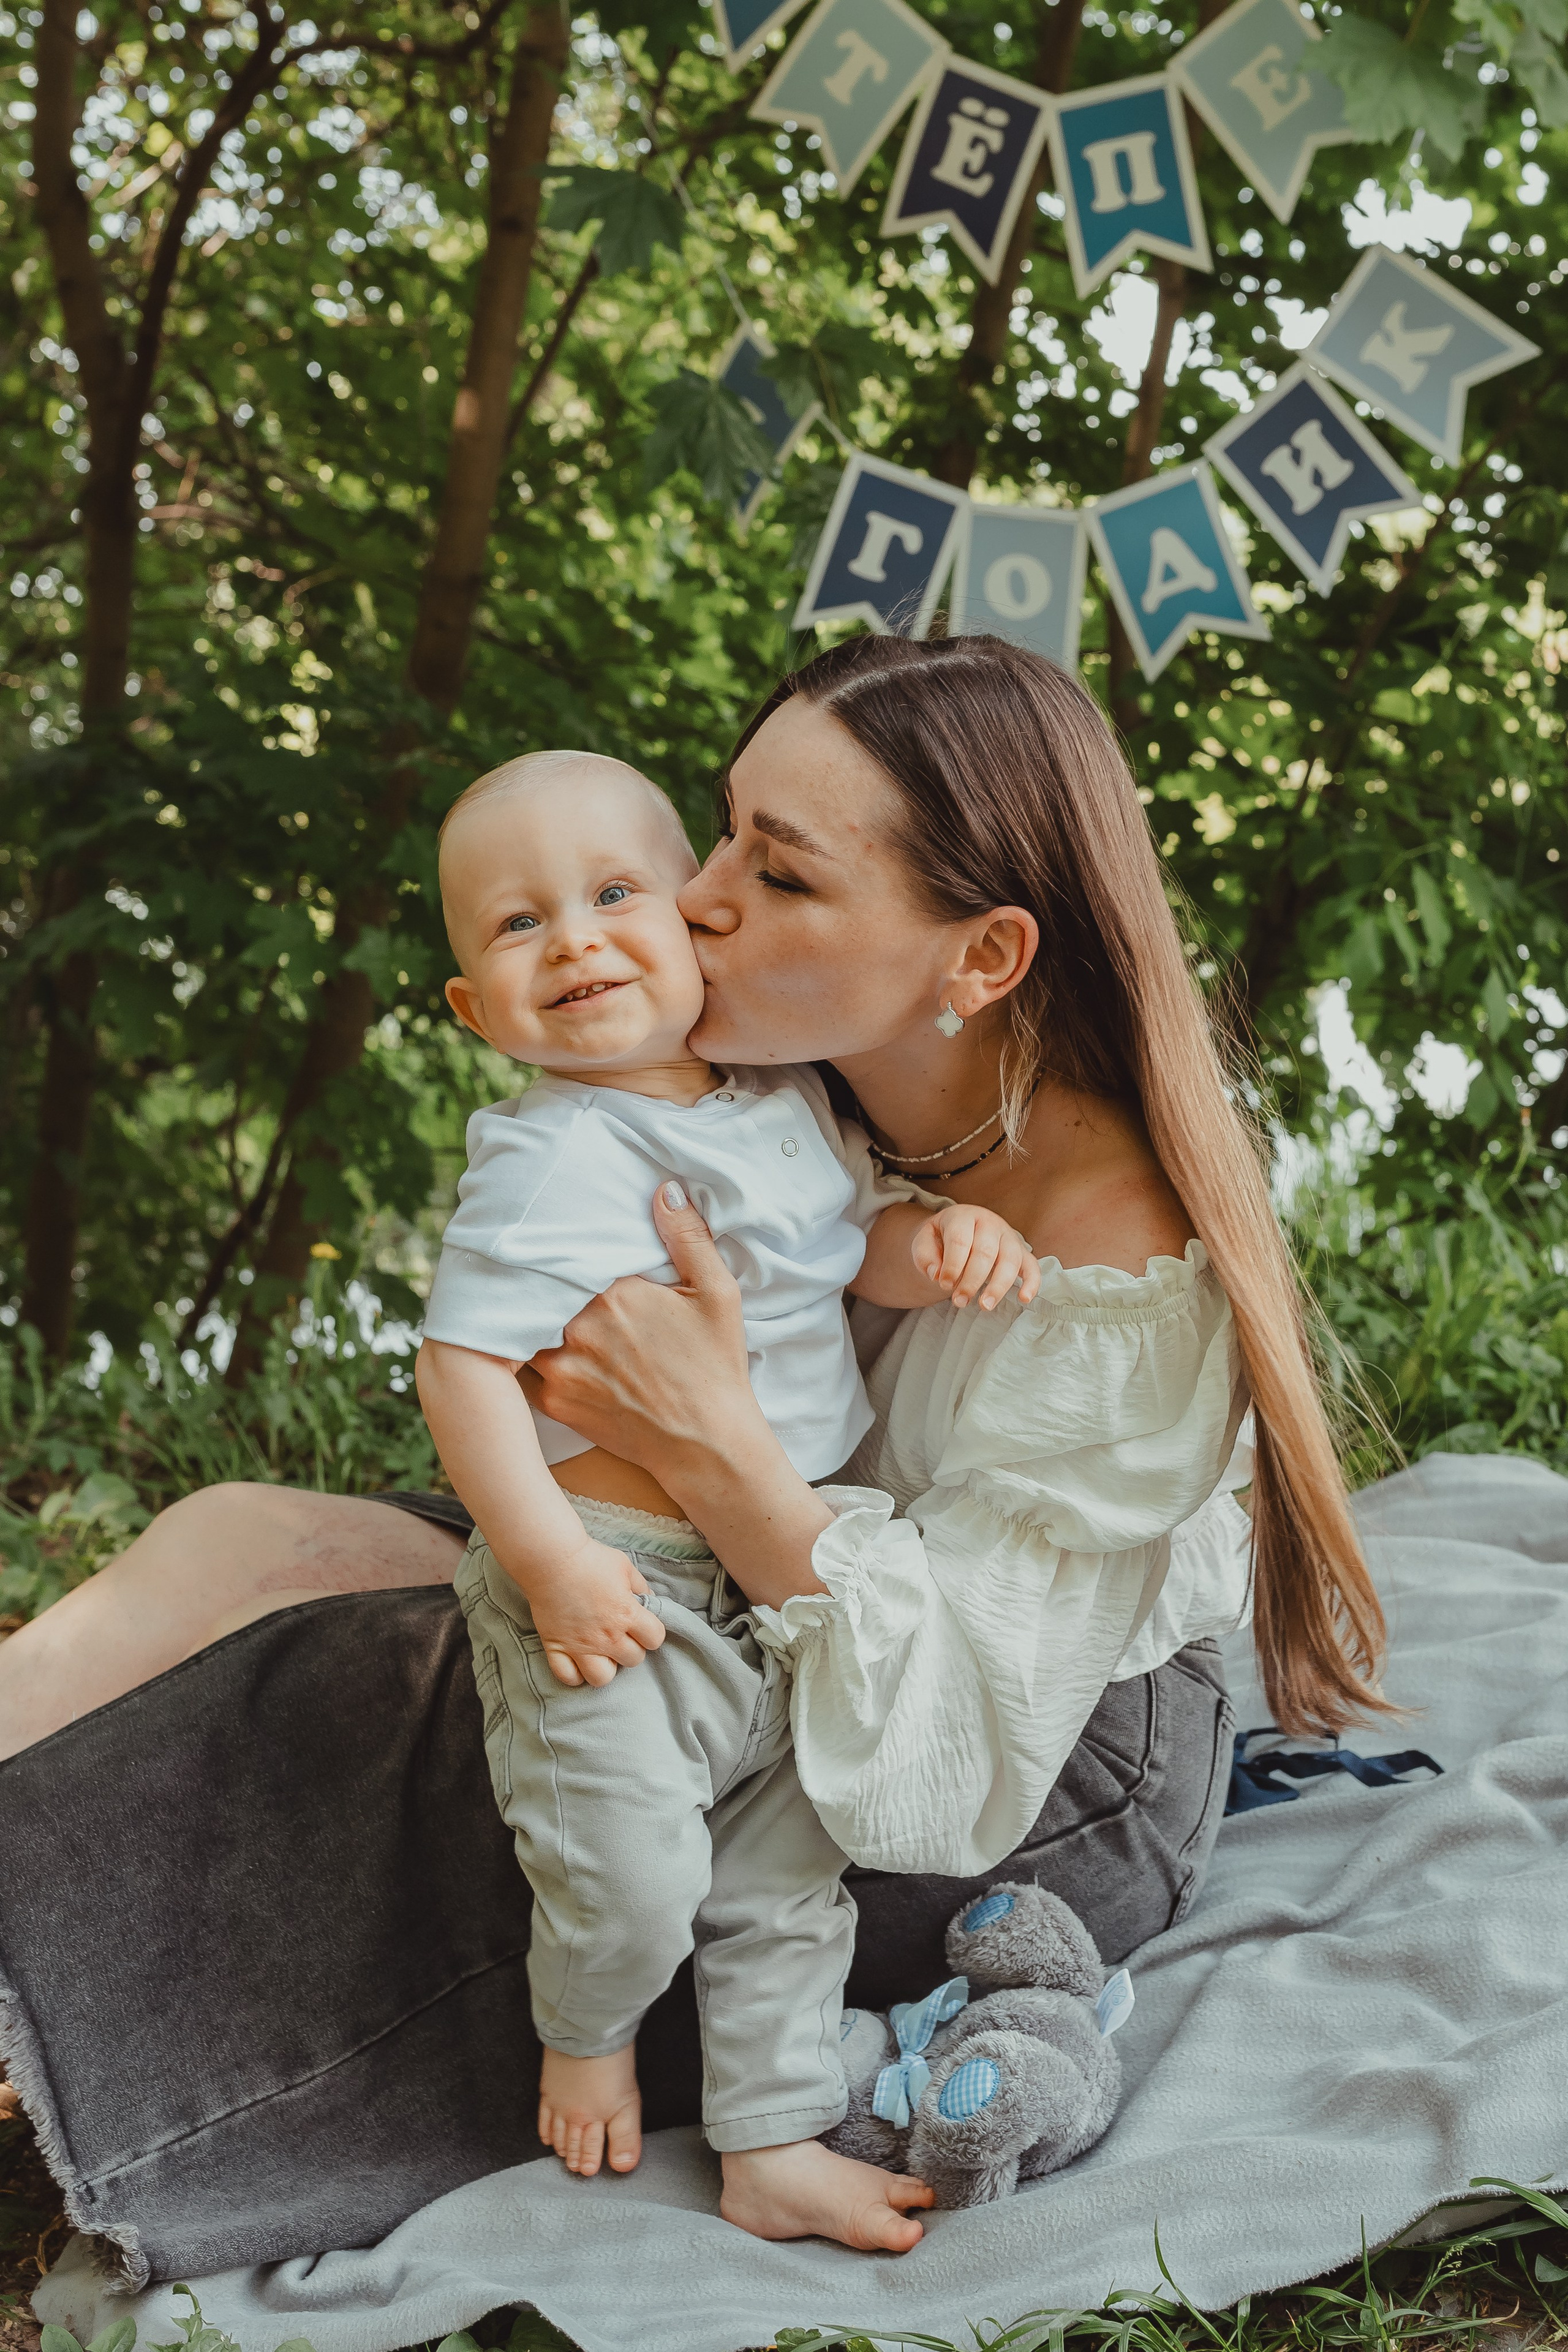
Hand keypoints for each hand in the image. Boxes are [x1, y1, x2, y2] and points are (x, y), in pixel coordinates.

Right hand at [524, 1535, 666, 1688]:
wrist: (552, 1559)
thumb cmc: (590, 1559)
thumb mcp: (625, 1566)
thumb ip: (641, 1587)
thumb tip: (650, 1600)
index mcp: (627, 1614)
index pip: (655, 1639)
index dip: (651, 1632)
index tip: (642, 1625)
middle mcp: (607, 1636)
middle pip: (633, 1660)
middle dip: (631, 1648)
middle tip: (620, 1634)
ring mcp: (580, 1646)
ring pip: (602, 1678)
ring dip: (605, 1667)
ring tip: (600, 1652)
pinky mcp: (556, 1647)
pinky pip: (568, 1677)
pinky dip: (574, 1673)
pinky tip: (577, 1659)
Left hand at [528, 1182, 765, 1482]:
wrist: (706, 1444)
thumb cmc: (715, 1366)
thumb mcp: (716, 1293)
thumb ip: (687, 1237)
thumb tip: (664, 1188)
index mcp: (616, 1292)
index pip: (571, 1255)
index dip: (566, 1249)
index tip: (562, 1242)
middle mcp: (579, 1327)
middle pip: (544, 1289)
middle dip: (545, 1281)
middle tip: (540, 1269)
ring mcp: (561, 1367)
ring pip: (525, 1326)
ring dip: (528, 1317)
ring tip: (529, 1305)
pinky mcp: (555, 1401)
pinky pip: (525, 1368)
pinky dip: (530, 1357)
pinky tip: (540, 1348)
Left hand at [913, 1203, 1040, 1310]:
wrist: (957, 1232)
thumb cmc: (939, 1239)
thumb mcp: (923, 1241)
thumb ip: (925, 1256)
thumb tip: (937, 1274)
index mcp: (963, 1216)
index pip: (960, 1240)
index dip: (953, 1265)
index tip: (943, 1285)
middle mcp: (989, 1222)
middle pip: (985, 1252)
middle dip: (972, 1280)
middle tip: (959, 1302)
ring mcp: (1008, 1236)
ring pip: (1010, 1259)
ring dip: (998, 1285)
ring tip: (985, 1306)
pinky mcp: (1021, 1251)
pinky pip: (1032, 1265)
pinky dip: (1032, 1282)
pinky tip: (1024, 1298)